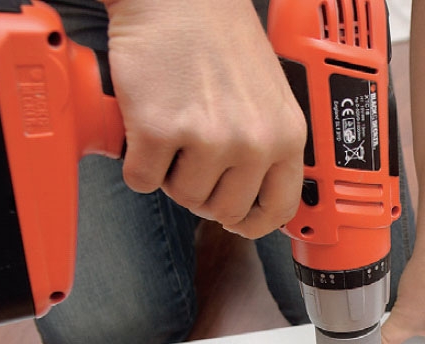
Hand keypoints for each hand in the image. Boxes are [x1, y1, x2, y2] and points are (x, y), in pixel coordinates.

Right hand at [102, 0, 305, 236]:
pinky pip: (143, 180)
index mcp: (287, 136)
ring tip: (175, 132)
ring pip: (184, 198)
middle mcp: (254, 142)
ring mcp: (209, 138)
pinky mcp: (161, 130)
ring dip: (171, 174)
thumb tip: (256, 198)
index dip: (254, 223)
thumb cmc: (221, 40)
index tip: (238, 222)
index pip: (279, 209)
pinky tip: (147, 128)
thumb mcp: (271, 98)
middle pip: (225, 210)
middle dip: (204, 191)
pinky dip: (138, 162)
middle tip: (193, 157)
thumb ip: (270, 147)